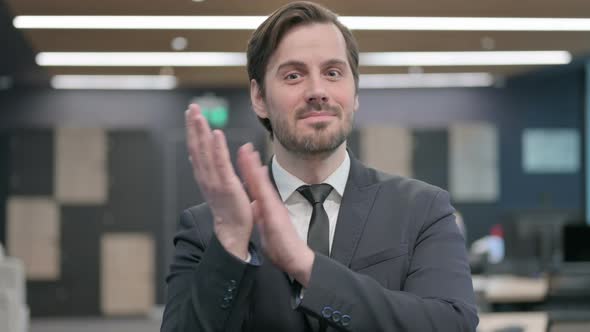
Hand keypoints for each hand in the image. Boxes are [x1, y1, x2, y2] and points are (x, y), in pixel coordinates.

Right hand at [185, 104, 253, 260]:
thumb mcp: (219, 188)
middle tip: (191, 108)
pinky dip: (217, 148)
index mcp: (205, 177)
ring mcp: (214, 181)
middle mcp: (206, 177)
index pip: (196, 150)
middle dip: (193, 126)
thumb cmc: (230, 212)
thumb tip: (211, 159)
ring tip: (198, 115)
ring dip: (200, 132)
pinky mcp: (226, 186)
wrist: (233, 233)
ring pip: (204, 152)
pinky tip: (215, 133)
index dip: (193, 132)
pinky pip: (220, 163)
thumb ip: (215, 172)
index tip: (191, 116)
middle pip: (196, 147)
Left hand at [237, 149, 314, 286]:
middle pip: (257, 180)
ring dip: (253, 166)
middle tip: (245, 146)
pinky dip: (259, 182)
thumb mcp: (267, 226)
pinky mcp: (274, 212)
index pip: (254, 186)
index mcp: (266, 207)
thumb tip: (254, 205)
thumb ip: (261, 214)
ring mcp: (272, 206)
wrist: (295, 258)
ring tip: (247, 151)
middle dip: (250, 162)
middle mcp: (270, 203)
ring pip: (260, 183)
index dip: (248, 171)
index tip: (243, 156)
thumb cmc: (282, 245)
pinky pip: (264, 194)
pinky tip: (255, 171)